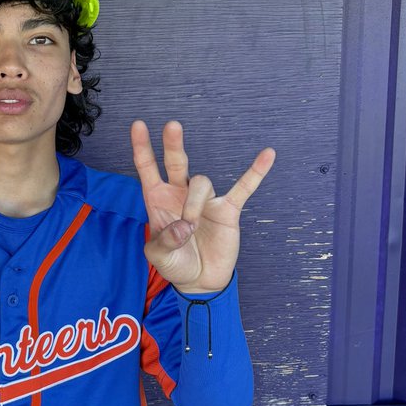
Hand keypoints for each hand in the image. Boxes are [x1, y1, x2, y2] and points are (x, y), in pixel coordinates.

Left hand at [131, 120, 274, 293]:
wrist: (200, 280)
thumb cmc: (175, 263)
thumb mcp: (158, 256)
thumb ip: (164, 241)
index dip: (142, 146)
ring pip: (200, 183)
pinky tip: (267, 155)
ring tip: (191, 227)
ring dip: (193, 204)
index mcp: (158, 199)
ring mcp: (205, 200)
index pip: (147, 167)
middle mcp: (180, 193)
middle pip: (176, 161)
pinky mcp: (227, 210)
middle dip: (172, 144)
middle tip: (172, 126)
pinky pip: (243, 188)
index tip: (138, 125)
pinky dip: (255, 172)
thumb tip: (184, 225)